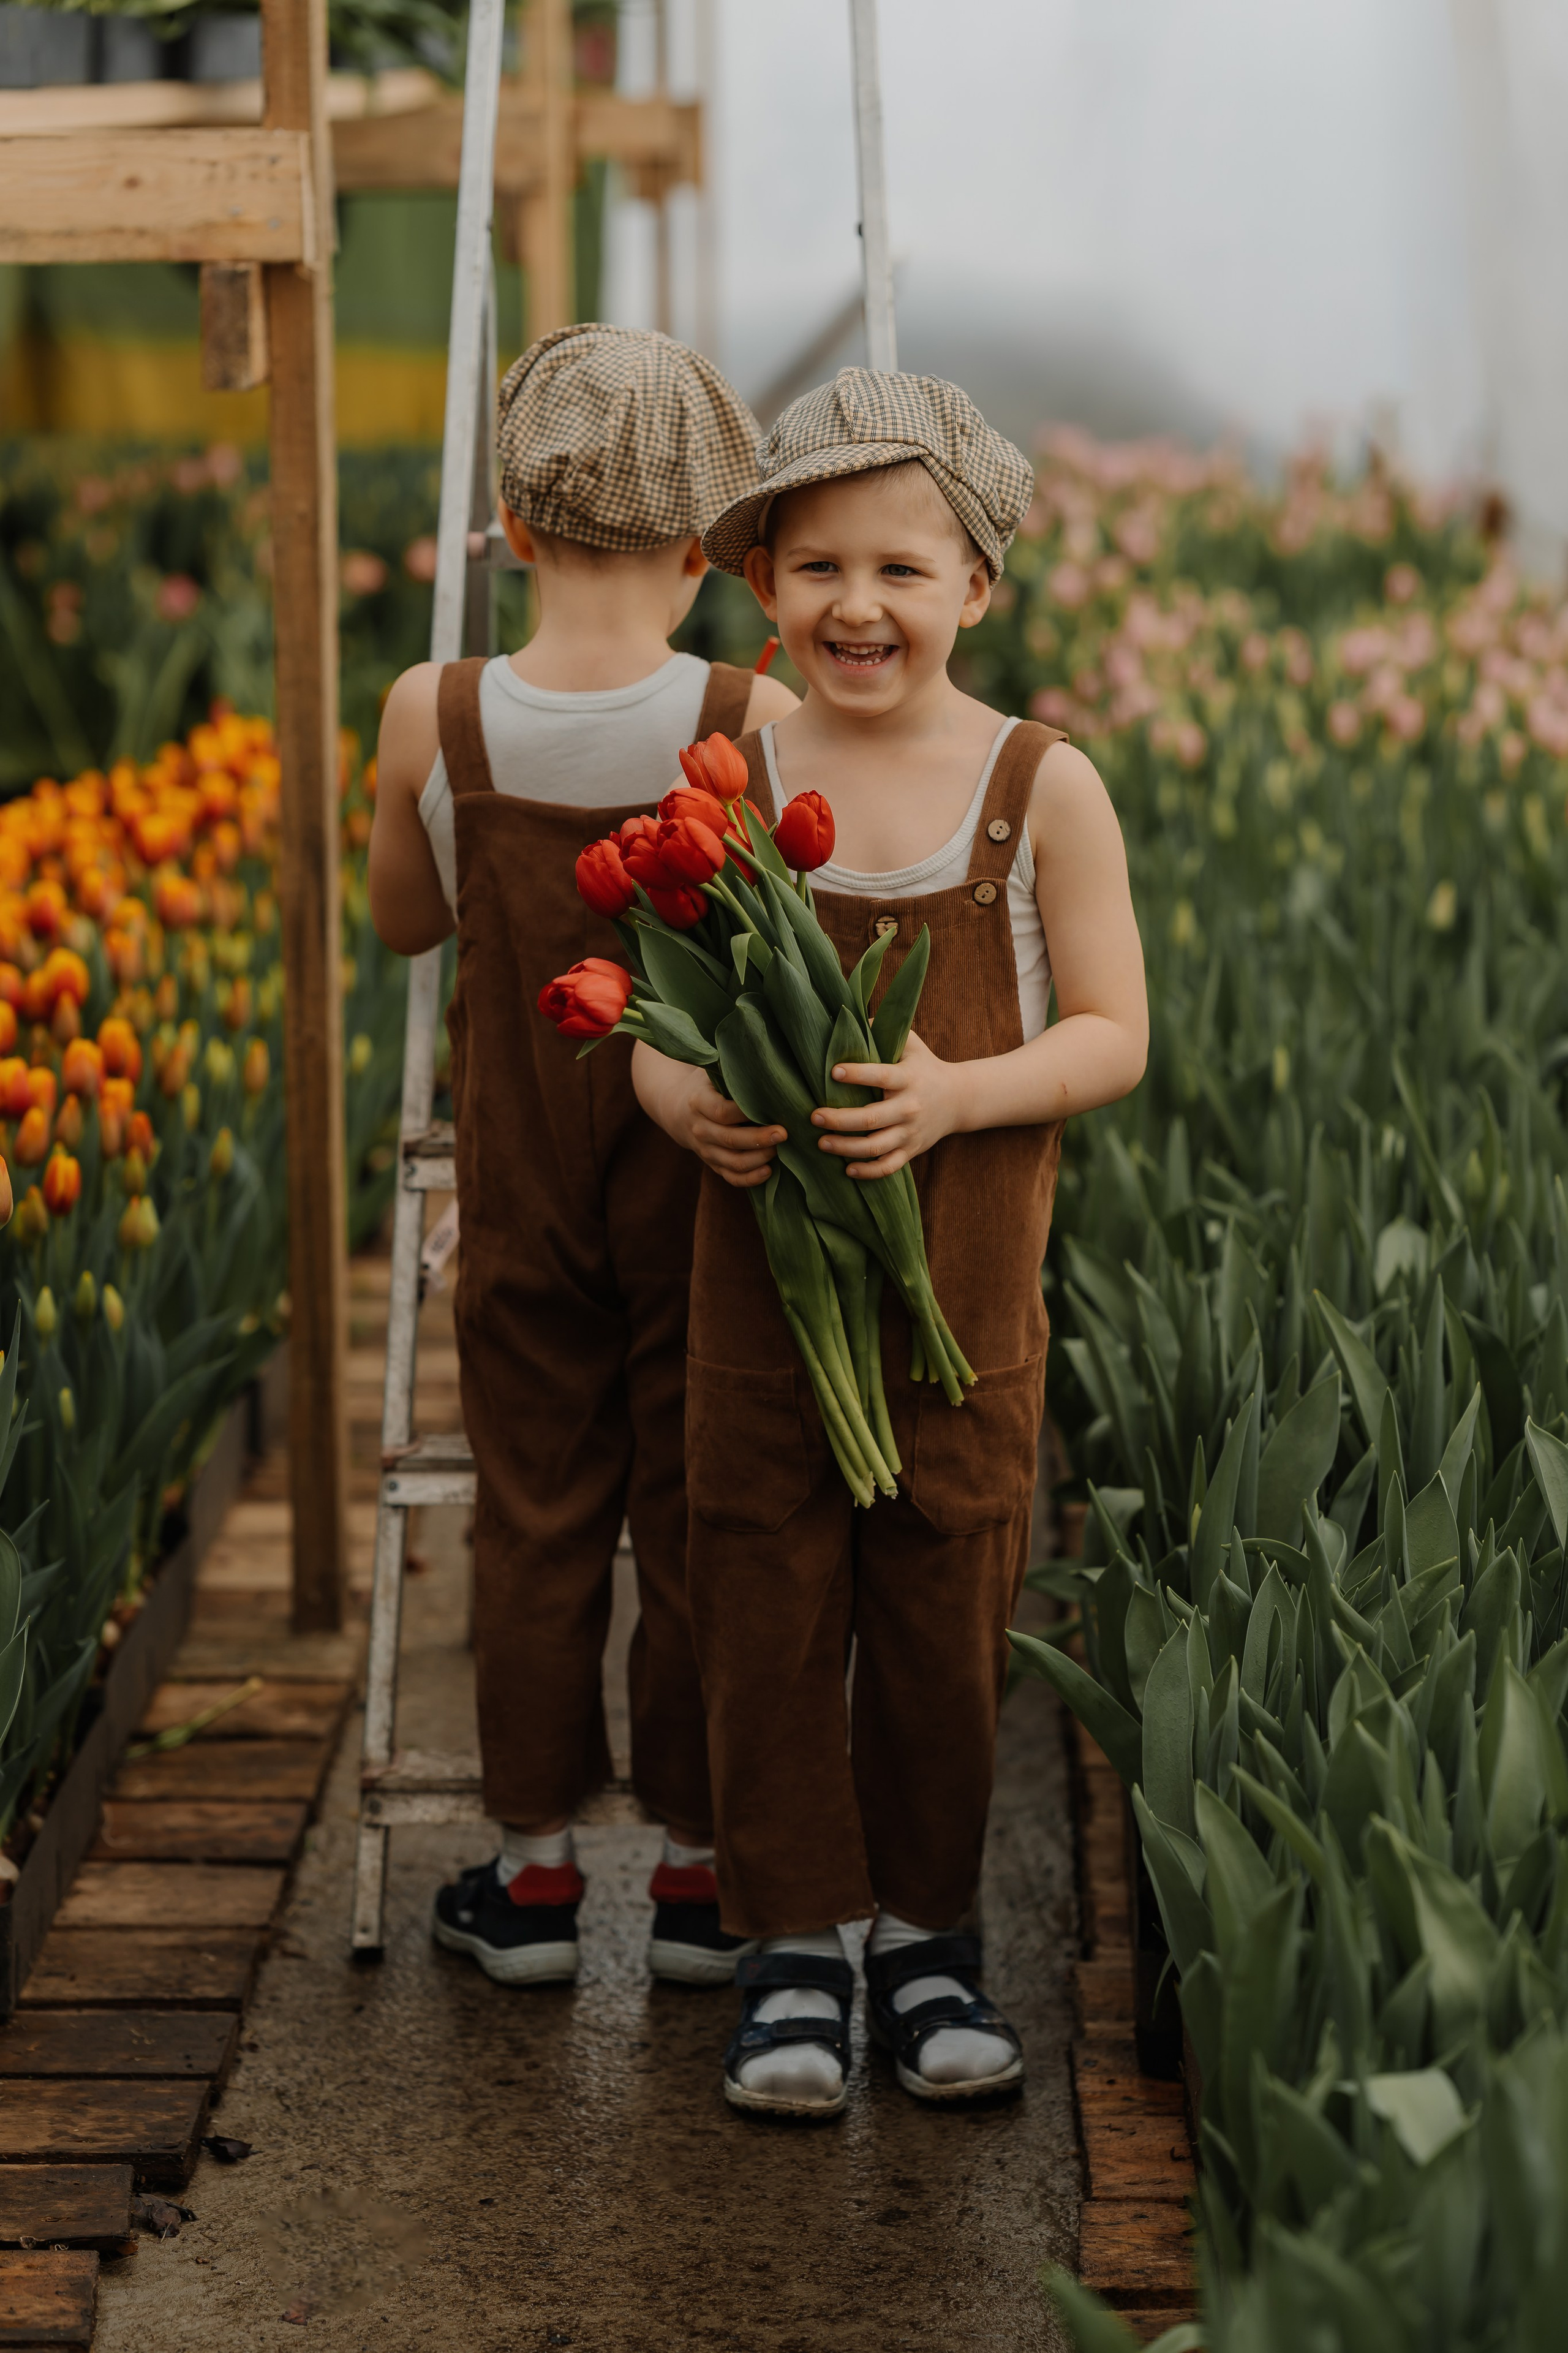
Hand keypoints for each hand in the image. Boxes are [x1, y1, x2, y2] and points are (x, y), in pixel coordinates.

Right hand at [671, 1068, 784, 1188]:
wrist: (677, 1110)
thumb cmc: (705, 1086)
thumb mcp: (711, 1072)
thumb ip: (732, 1071)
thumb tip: (764, 1063)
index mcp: (698, 1102)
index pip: (722, 1111)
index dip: (746, 1113)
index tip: (771, 1108)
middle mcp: (699, 1128)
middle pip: (730, 1139)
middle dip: (759, 1139)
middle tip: (783, 1134)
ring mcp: (704, 1149)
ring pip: (732, 1162)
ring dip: (758, 1159)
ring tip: (780, 1151)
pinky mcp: (712, 1164)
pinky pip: (730, 1177)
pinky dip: (750, 1178)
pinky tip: (768, 1171)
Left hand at [810, 1031, 963, 1177]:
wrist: (959, 1099)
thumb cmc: (924, 1066)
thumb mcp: (909, 1042)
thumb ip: (881, 1030)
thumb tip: (846, 1019)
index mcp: (908, 1078)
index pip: (881, 1076)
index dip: (857, 1075)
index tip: (833, 1072)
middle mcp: (909, 1107)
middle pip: (871, 1119)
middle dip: (839, 1119)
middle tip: (813, 1116)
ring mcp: (911, 1132)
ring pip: (876, 1147)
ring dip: (845, 1148)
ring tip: (821, 1143)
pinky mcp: (912, 1150)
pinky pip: (889, 1167)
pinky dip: (868, 1172)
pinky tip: (847, 1169)